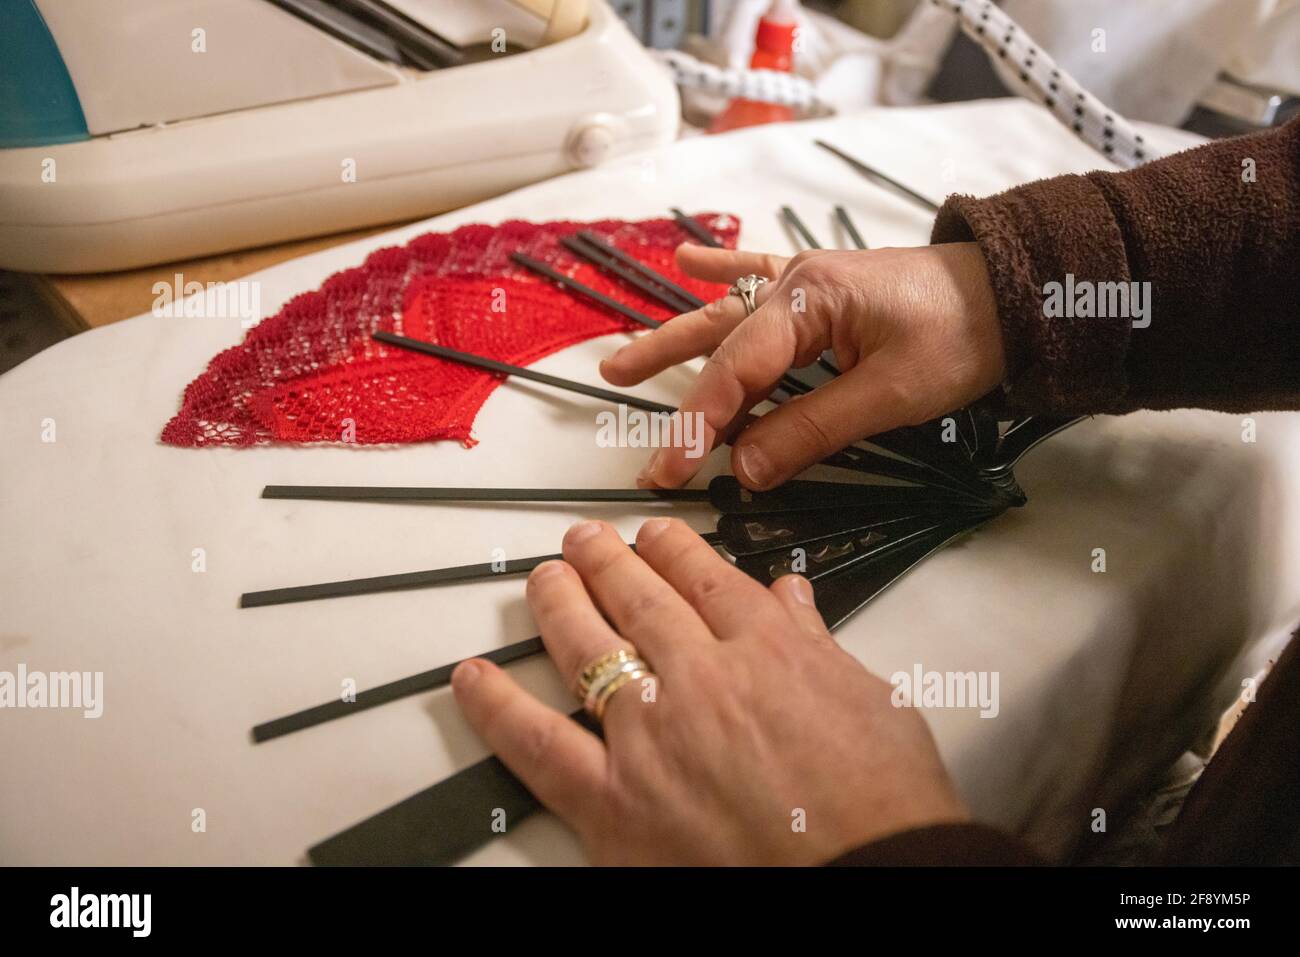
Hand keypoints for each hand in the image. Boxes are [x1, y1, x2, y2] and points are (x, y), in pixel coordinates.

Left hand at [452, 518, 968, 864]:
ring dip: (557, 601)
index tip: (654, 535)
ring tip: (543, 578)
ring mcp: (651, 735)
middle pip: (637, 597)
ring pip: (585, 644)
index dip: (670, 546)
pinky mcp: (616, 804)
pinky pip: (539, 746)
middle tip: (584, 540)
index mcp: (766, 648)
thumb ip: (821, 644)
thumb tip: (795, 600)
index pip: (702, 574)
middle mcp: (700, 678)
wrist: (873, 880)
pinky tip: (472, 680)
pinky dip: (496, 709)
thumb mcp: (873, 703)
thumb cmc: (883, 808)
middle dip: (605, 559)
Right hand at [599, 242, 1005, 489]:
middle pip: (718, 345)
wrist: (1015, 289)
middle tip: (628, 429)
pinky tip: (686, 261)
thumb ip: (812, 429)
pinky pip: (757, 279)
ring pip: (725, 318)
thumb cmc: (961, 336)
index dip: (698, 426)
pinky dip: (722, 272)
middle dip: (674, 390)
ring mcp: (805, 282)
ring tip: (621, 363)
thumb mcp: (889, 393)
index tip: (667, 472)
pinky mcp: (823, 287)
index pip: (736, 373)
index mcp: (807, 301)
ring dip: (675, 341)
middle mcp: (793, 286)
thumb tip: (745, 469)